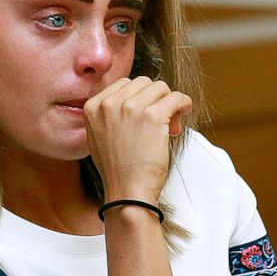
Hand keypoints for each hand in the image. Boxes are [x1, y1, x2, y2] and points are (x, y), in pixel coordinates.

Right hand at [83, 76, 192, 203]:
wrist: (127, 192)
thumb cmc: (117, 169)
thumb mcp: (98, 136)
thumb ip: (108, 114)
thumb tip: (135, 96)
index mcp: (93, 106)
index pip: (124, 84)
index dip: (140, 98)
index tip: (145, 117)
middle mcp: (109, 103)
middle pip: (143, 83)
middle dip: (155, 99)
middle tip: (159, 123)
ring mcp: (130, 107)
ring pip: (161, 87)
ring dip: (169, 103)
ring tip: (169, 126)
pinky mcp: (152, 115)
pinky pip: (177, 97)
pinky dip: (183, 105)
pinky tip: (182, 116)